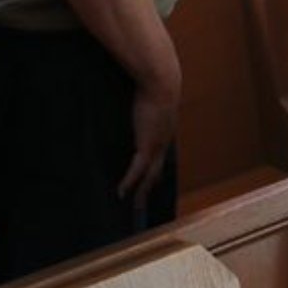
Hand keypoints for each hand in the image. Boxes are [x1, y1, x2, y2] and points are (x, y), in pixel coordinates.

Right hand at [117, 80, 178, 209]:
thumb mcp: (152, 92)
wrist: (162, 83)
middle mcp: (164, 141)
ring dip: (143, 191)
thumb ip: (147, 97)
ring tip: (135, 206)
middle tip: (145, 200)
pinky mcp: (146, 146)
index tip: (152, 176)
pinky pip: (136, 171)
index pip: (160, 153)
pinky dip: (129, 183)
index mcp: (165, 129)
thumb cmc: (157, 82)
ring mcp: (157, 146)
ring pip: (150, 176)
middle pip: (158, 170)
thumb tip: (140, 92)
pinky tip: (121, 193)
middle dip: (151, 185)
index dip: (156, 166)